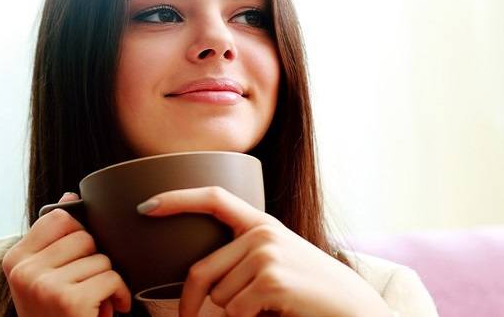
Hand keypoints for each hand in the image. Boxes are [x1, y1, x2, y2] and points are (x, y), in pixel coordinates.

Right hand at [2, 192, 131, 316]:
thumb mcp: (46, 279)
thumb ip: (56, 241)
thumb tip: (71, 195)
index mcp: (15, 260)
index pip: (59, 218)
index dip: (80, 235)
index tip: (80, 260)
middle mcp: (24, 270)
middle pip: (84, 236)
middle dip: (96, 261)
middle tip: (89, 287)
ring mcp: (44, 284)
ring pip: (102, 258)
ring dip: (109, 281)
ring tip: (97, 302)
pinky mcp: (68, 300)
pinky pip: (112, 277)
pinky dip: (120, 295)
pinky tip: (110, 310)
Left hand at [137, 187, 391, 316]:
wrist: (358, 312)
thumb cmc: (311, 295)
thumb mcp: (278, 265)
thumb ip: (244, 258)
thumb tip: (199, 280)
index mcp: (262, 224)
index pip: (214, 198)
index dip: (177, 198)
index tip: (145, 206)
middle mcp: (263, 233)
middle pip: (202, 270)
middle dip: (190, 304)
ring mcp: (268, 253)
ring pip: (219, 296)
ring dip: (233, 315)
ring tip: (269, 311)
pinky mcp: (272, 279)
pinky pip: (234, 311)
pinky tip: (275, 315)